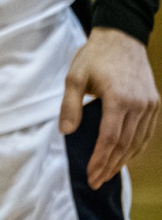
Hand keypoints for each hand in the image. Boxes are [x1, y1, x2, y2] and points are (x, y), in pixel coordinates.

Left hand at [62, 27, 159, 188]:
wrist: (122, 38)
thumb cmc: (95, 56)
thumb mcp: (74, 77)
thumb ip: (70, 106)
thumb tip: (67, 133)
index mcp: (118, 99)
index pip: (109, 139)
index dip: (100, 160)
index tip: (90, 174)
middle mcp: (139, 104)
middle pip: (124, 144)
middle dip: (109, 166)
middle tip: (96, 181)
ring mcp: (150, 104)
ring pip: (138, 141)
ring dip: (123, 160)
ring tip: (107, 174)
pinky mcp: (154, 103)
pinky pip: (146, 132)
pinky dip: (136, 147)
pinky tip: (125, 157)